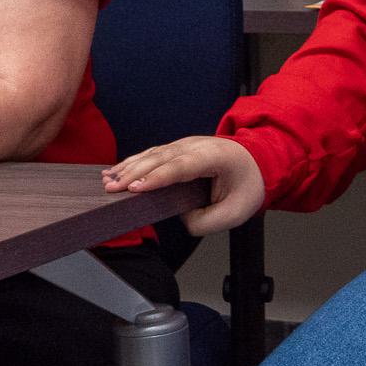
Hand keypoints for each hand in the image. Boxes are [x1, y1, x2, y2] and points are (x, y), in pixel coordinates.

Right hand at [103, 135, 265, 233]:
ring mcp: (187, 144)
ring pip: (153, 154)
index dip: (158, 177)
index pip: (182, 166)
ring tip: (108, 181)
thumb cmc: (248, 185)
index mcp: (216, 156)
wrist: (258, 161)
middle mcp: (198, 145)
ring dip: (129, 167)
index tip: (136, 188)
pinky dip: (133, 162)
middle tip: (112, 189)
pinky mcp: (178, 148)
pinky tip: (115, 171)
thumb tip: (181, 218)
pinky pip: (153, 154)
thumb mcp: (235, 213)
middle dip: (135, 173)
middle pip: (162, 158)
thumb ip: (205, 221)